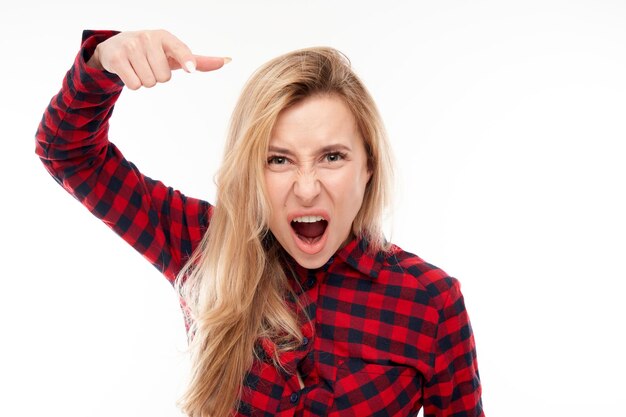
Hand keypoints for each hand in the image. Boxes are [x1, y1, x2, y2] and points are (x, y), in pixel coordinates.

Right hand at [86, 30, 228, 89]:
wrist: (117, 45)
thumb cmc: (154, 52)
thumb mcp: (175, 54)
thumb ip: (199, 60)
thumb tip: (227, 60)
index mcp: (165, 37)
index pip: (179, 49)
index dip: (185, 60)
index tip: (190, 69)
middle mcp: (148, 37)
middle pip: (163, 77)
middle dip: (159, 77)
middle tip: (151, 66)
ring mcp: (130, 46)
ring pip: (149, 82)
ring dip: (146, 80)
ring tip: (141, 67)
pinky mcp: (116, 57)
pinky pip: (133, 84)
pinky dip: (133, 83)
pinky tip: (130, 71)